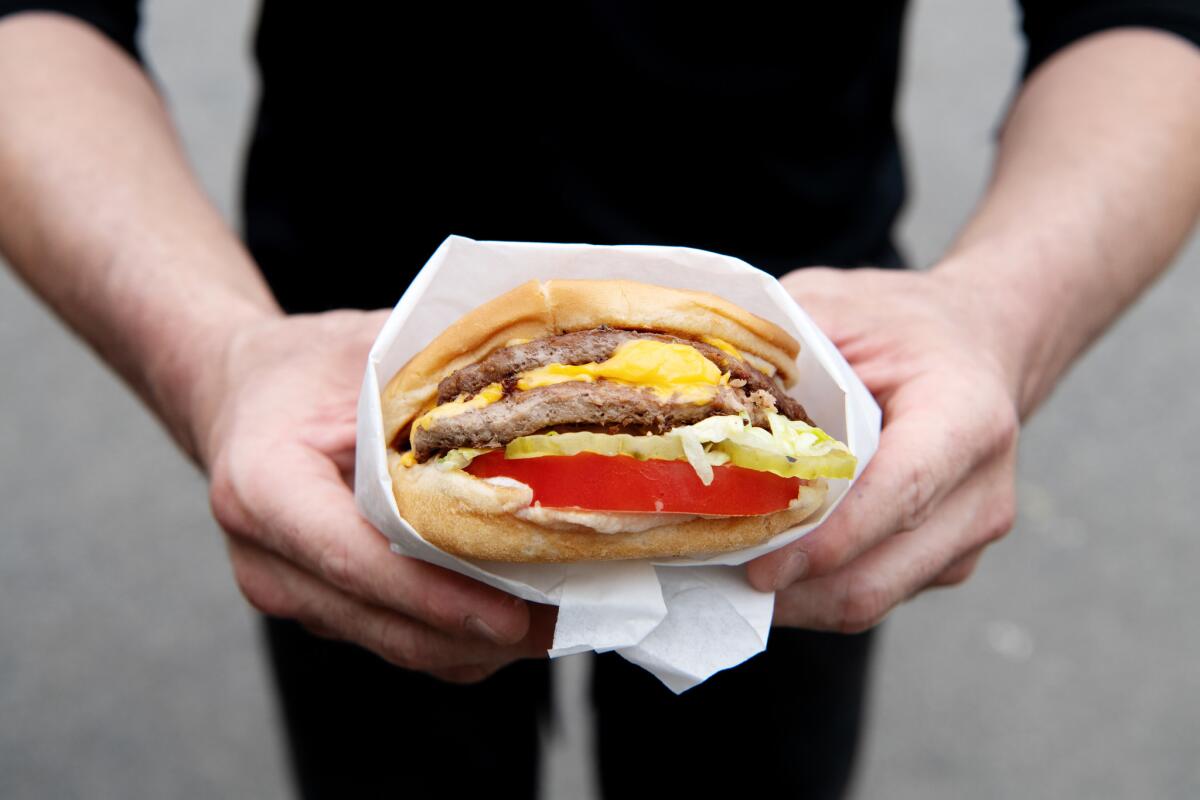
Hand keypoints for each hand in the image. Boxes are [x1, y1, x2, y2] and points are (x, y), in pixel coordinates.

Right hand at [196, 310, 553, 681]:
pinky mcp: (323, 610)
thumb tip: (533, 381)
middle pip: (380, 619)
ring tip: (557, 619)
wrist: (242, 399)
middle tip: (562, 620)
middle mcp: (267, 557)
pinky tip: (520, 614)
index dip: (432, 592)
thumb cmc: (301, 370)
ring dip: (477, 643)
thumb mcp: (357, 350)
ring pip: (395, 645)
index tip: (509, 614)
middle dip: (475, 631)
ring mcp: (292, 593)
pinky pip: (399, 643)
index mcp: (263, 485)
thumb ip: (426, 377)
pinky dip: (460, 639)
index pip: (351, 554)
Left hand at [747, 267, 1020, 631]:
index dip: (828, 540)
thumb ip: (785, 348)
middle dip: (793, 586)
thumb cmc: (902, 323)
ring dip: (797, 598)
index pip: (899, 495)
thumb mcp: (842, 305)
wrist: (976, 342)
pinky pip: (874, 595)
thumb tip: (700, 388)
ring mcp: (969, 534)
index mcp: (966, 416)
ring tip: (726, 574)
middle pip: (880, 572)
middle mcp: (981, 488)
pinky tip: (767, 564)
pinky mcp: (948, 560)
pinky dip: (815, 592)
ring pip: (873, 599)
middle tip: (715, 574)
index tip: (760, 567)